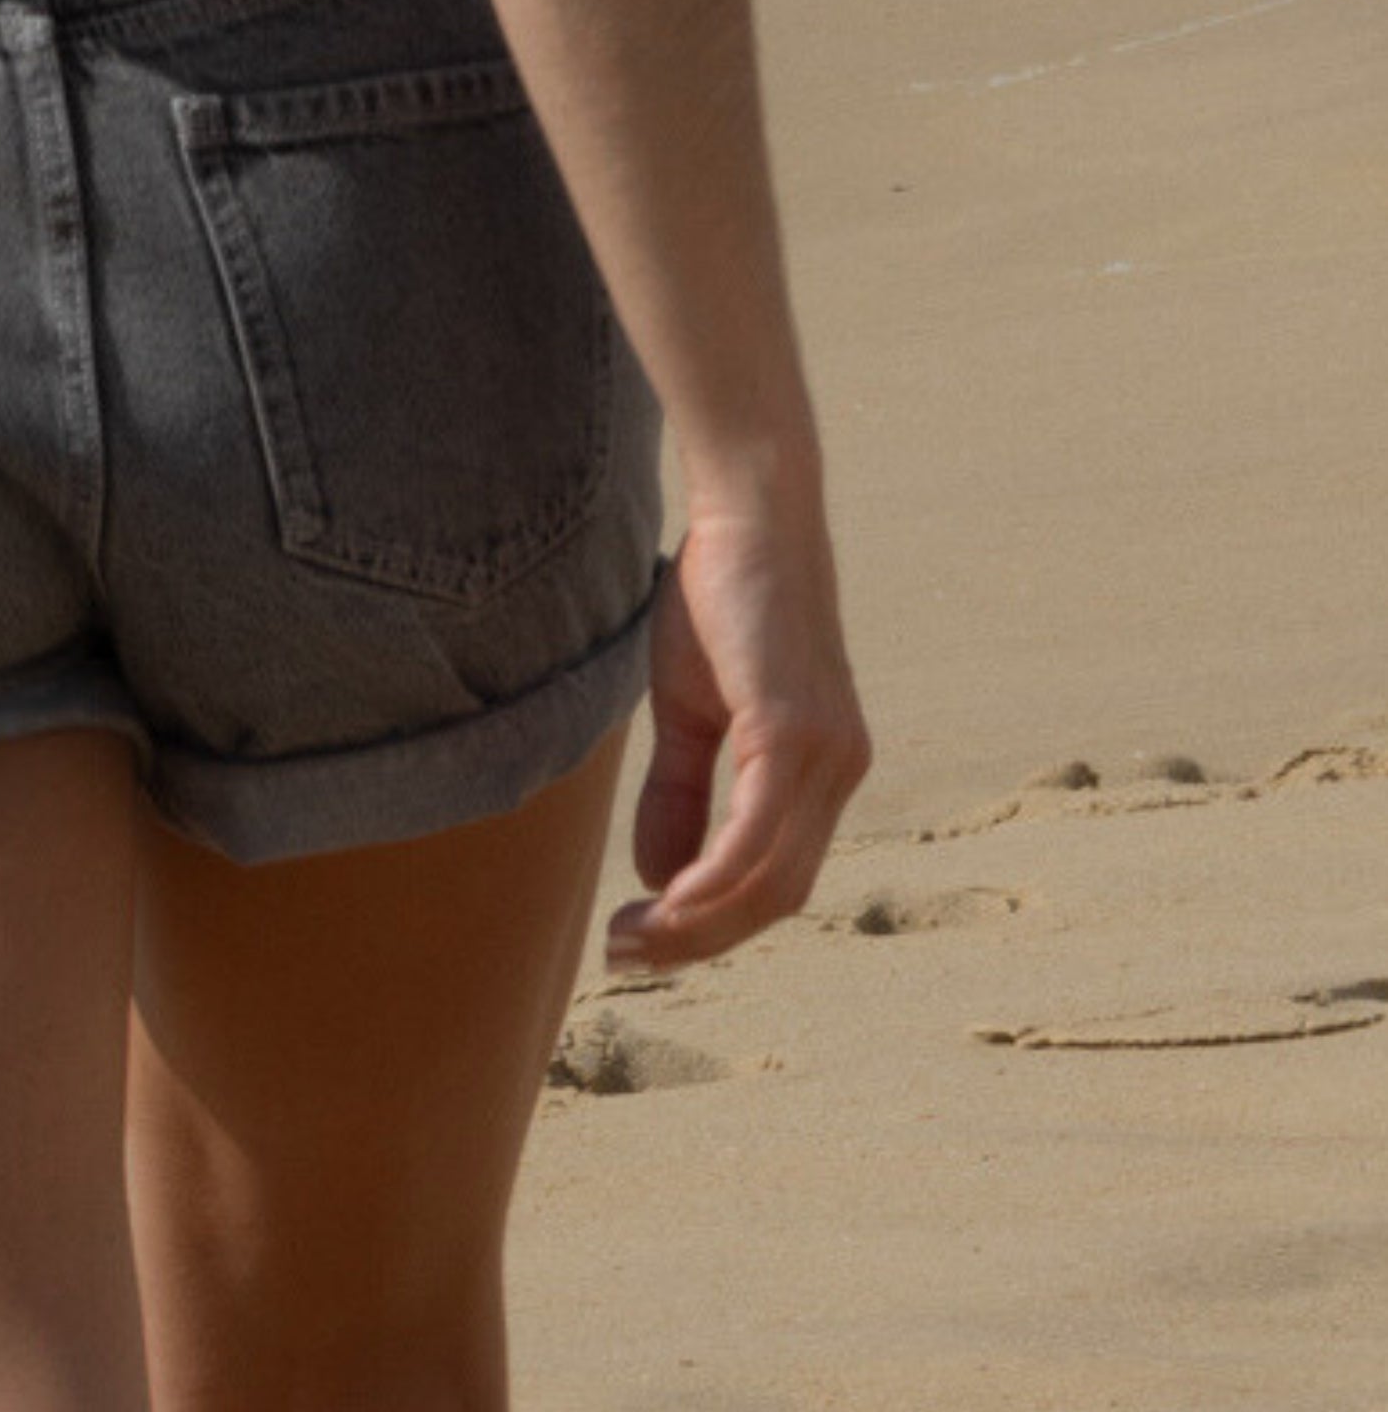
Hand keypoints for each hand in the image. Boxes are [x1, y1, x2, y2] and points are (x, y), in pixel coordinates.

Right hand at [607, 498, 871, 969]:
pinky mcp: (795, 732)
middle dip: (700, 940)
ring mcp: (826, 756)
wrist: (750, 510)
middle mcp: (840, 772)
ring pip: (769, 879)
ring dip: (698, 923)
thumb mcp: (689, 710)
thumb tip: (660, 881)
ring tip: (631, 937)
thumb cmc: (721, 596)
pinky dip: (714, 880)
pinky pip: (758, 835)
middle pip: (777, 898)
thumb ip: (679, 793)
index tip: (641, 940)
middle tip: (626, 954)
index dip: (712, 925)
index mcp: (822, 771)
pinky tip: (668, 901)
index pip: (776, 879)